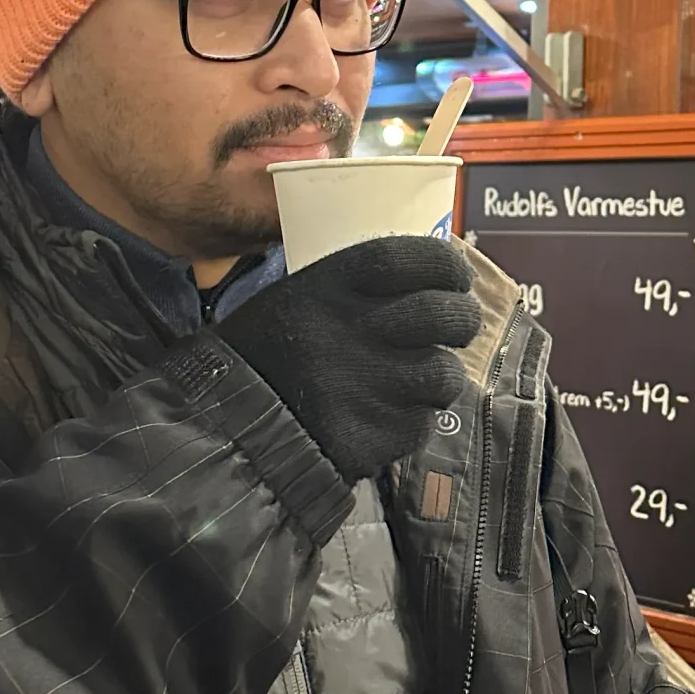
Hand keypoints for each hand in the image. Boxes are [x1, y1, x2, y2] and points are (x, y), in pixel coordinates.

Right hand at [221, 236, 480, 485]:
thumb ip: (352, 287)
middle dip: (463, 318)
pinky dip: (414, 418)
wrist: (231, 427)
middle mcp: (358, 328)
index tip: (457, 276)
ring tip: (417, 378)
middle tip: (457, 325)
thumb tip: (420, 278)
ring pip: (445, 374)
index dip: (449, 266)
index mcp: (334, 285)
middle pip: (445, 315)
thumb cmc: (265, 354)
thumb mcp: (295, 297)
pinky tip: (387, 414)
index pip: (419, 258)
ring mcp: (371, 385)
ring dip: (439, 375)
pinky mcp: (378, 434)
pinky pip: (423, 422)